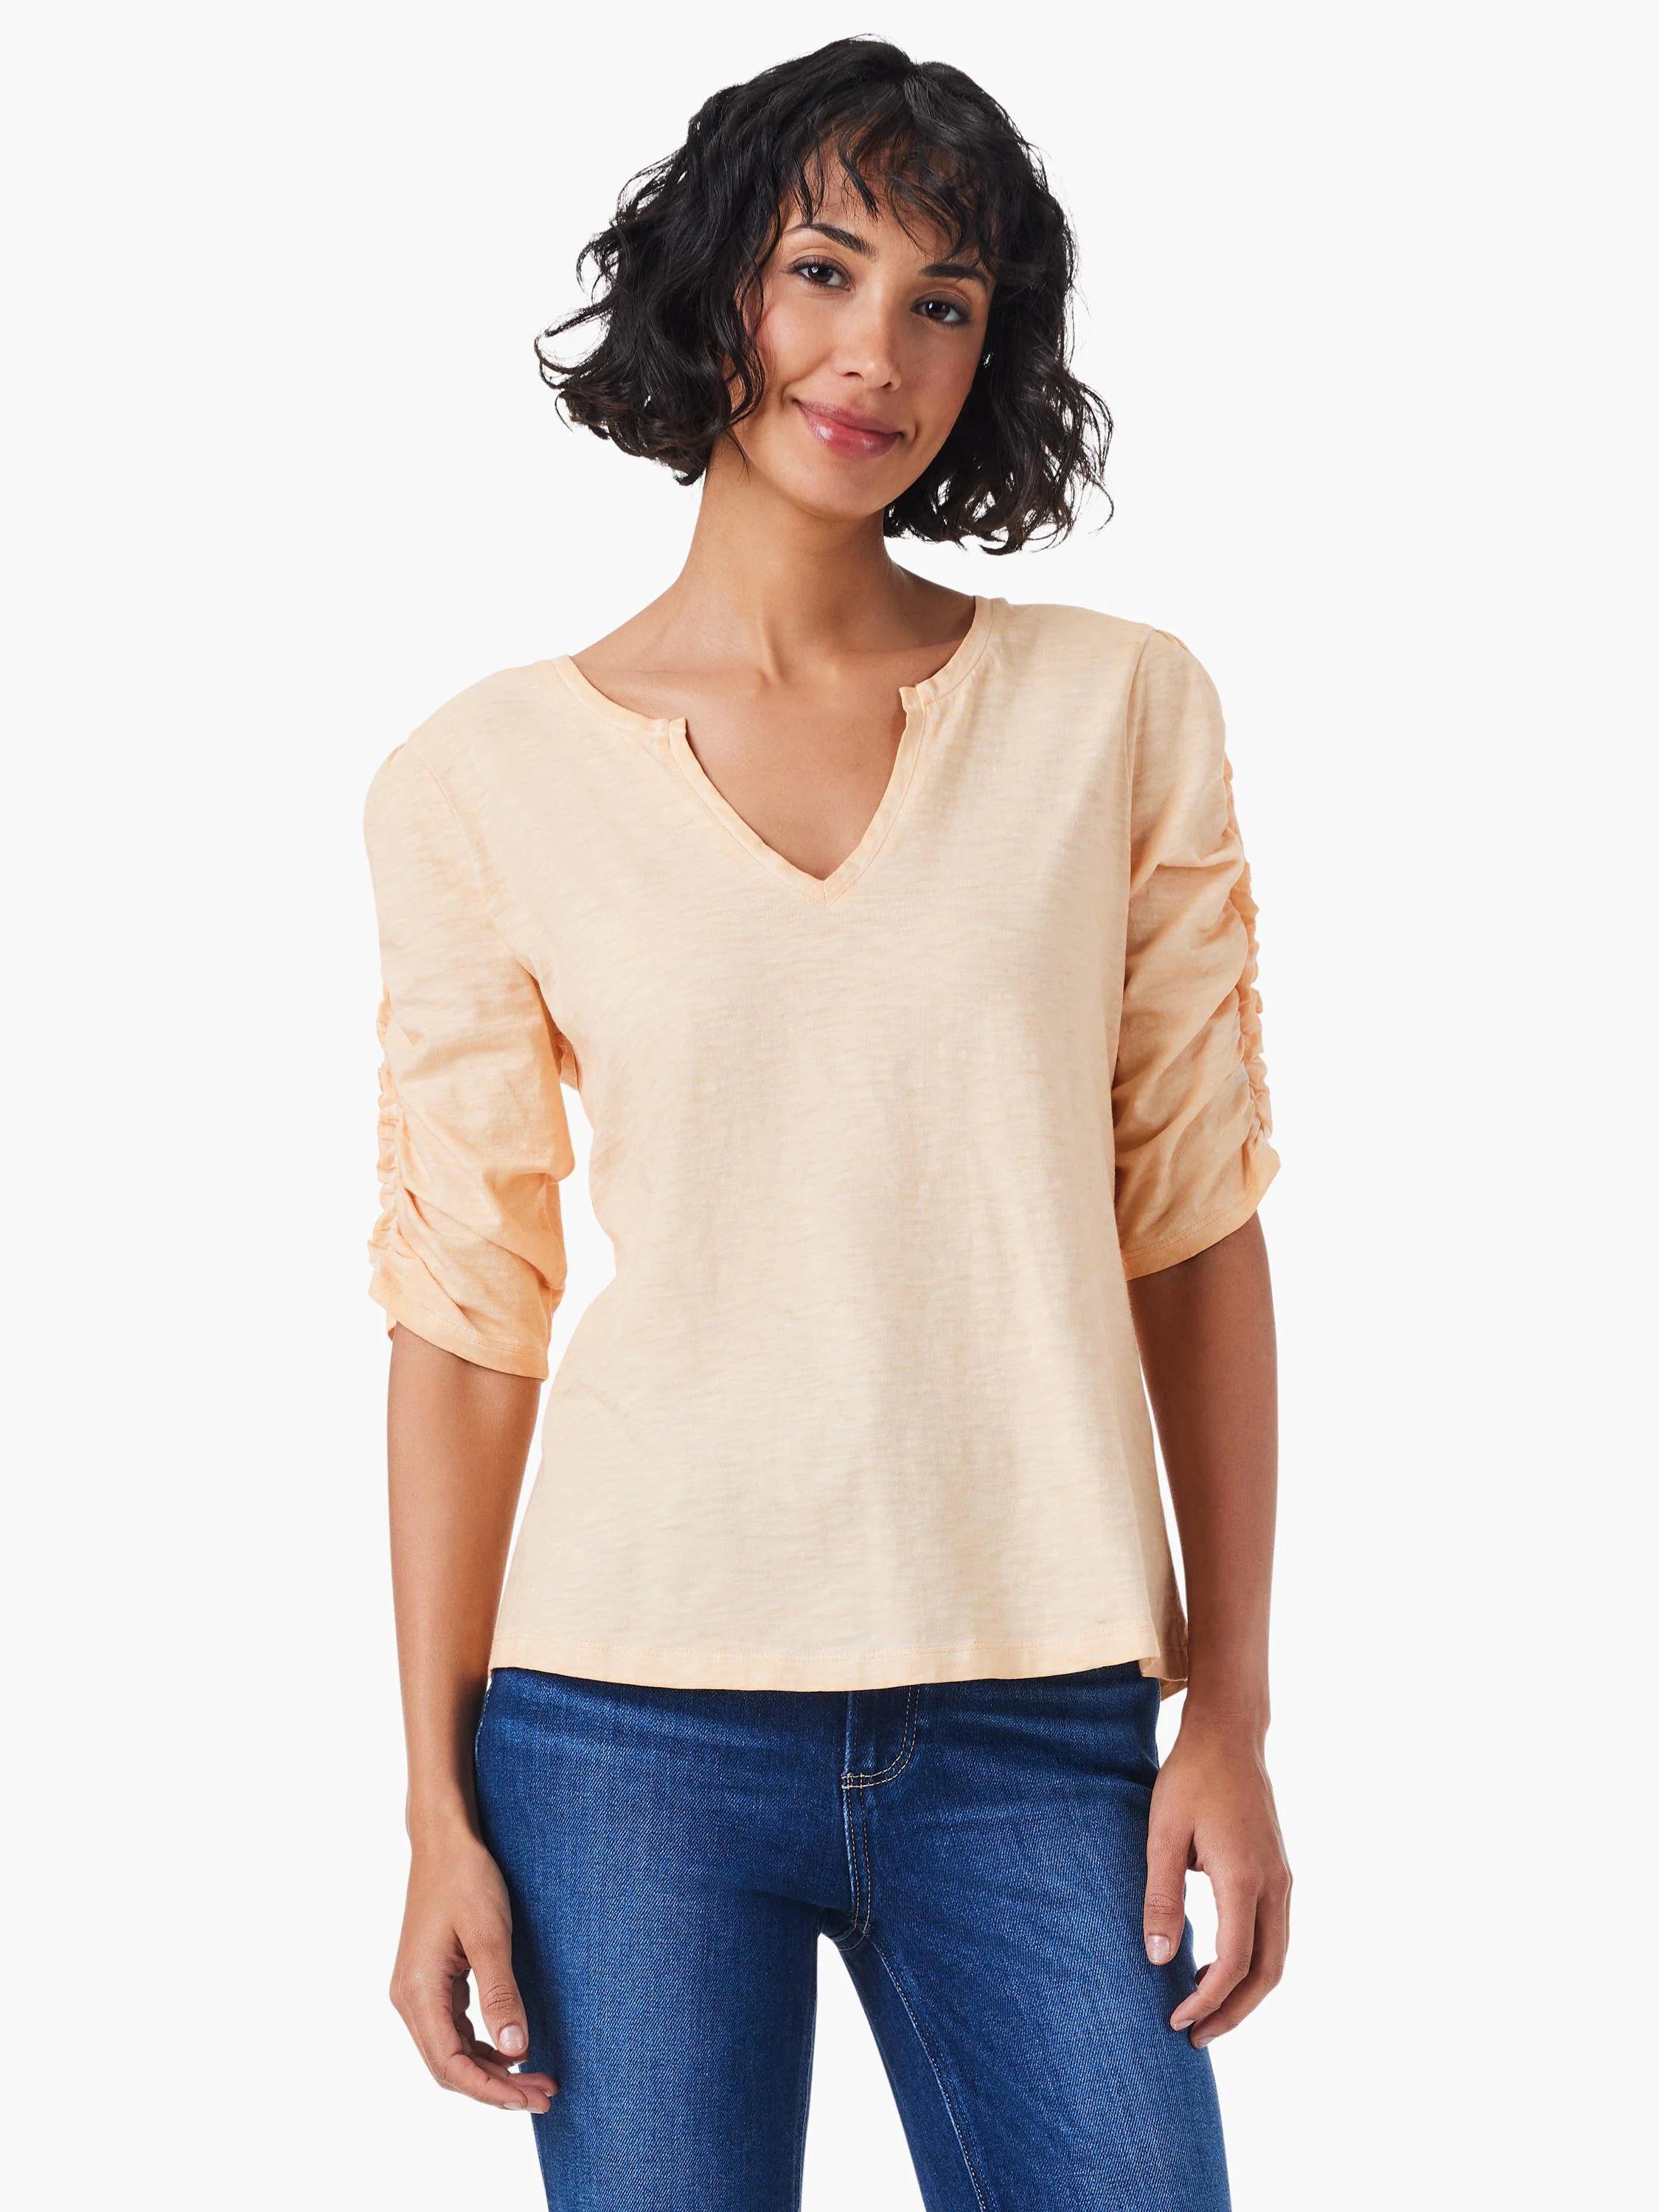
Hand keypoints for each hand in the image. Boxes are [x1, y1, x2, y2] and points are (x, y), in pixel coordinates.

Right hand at [390, 1829, 557, 2111]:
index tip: (532, 2097)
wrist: (442, 1840)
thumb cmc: (466, 1878)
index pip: (451, 2065)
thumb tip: (516, 2050)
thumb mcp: (490, 1934)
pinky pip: (452, 2030)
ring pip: (450, 2052)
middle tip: (545, 2094)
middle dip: (496, 2087)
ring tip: (536, 2079)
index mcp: (418, 1991)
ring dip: (491, 2070)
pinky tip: (511, 2050)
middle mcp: (409, 1998)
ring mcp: (416, 1991)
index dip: (491, 2089)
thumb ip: (500, 1994)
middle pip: (449, 2067)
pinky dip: (481, 2048)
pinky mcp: (428, 1982)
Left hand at [1143, 1714, 1290, 2048]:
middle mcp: (1274, 1885)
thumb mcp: (1163, 1834)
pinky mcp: (1279, 1871)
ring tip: (1205, 2010)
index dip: (1207, 2000)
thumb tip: (1157, 1958)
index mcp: (1244, 1878)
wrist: (1229, 1734)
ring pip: (1276, 1957)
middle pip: (1267, 1973)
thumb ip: (1161, 1896)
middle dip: (1234, 2012)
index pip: (1234, 1963)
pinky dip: (1252, 1963)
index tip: (1176, 2020)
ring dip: (1246, 1991)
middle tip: (1195, 2036)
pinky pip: (1274, 1934)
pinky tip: (1217, 1966)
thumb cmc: (1191, 1778)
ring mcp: (1282, 1878)